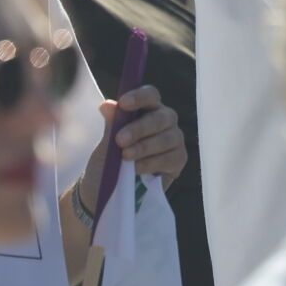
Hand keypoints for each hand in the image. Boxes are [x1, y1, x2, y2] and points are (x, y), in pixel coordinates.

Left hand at [77, 84, 186, 209]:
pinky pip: (170, 158)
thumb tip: (107, 105)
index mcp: (148, 109)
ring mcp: (175, 139)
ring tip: (125, 157)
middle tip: (120, 140)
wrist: (110, 190)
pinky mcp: (179, 159)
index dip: (139, 97)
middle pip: (160, 117)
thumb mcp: (106, 143)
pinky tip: (137, 169)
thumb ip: (111, 124)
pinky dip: (152, 163)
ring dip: (144, 147)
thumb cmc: (110, 160)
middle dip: (139, 128)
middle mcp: (165, 120)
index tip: (123, 104)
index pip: (150, 95)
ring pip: (167, 138)